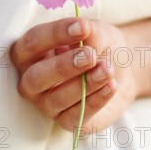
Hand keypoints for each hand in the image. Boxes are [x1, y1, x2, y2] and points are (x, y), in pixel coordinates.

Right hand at [10, 18, 141, 132]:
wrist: (121, 68)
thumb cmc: (98, 46)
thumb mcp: (97, 32)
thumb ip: (89, 31)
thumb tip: (84, 29)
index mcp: (29, 53)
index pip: (32, 43)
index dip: (55, 34)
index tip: (83, 27)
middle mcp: (31, 81)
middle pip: (36, 77)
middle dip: (63, 66)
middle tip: (91, 55)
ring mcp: (46, 104)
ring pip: (58, 99)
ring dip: (85, 83)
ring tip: (108, 68)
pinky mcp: (67, 122)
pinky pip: (77, 116)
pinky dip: (96, 100)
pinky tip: (112, 85)